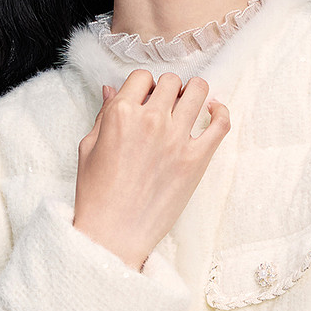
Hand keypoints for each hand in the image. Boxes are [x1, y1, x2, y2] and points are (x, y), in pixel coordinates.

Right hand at [72, 70, 230, 269]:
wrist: (113, 233)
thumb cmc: (97, 194)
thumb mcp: (89, 148)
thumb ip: (104, 114)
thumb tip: (111, 89)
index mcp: (120, 114)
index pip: (141, 77)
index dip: (144, 86)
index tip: (145, 98)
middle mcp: (150, 120)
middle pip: (171, 82)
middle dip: (168, 89)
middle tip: (166, 104)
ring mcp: (176, 139)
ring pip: (198, 91)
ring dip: (194, 92)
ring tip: (189, 103)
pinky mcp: (196, 159)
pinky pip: (221, 123)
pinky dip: (220, 111)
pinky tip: (213, 111)